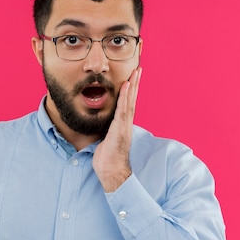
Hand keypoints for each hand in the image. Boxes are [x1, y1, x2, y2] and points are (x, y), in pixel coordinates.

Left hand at [93, 67, 141, 191]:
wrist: (111, 172)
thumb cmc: (107, 159)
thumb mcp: (105, 140)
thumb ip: (105, 131)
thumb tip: (101, 126)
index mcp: (122, 125)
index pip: (128, 104)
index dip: (130, 90)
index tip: (132, 77)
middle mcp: (126, 123)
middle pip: (132, 99)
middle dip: (135, 83)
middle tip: (138, 68)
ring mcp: (124, 125)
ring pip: (130, 101)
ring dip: (133, 86)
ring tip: (136, 72)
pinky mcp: (120, 129)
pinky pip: (123, 109)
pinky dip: (125, 97)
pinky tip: (126, 86)